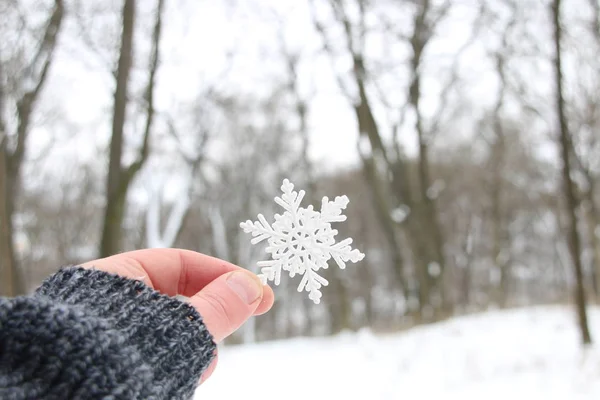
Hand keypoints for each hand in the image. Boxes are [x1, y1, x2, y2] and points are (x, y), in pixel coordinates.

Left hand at [81, 248, 273, 382]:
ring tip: (196, 367)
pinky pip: (157, 350)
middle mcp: (112, 302)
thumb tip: (251, 287)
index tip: (258, 292)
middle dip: (209, 315)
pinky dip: (175, 360)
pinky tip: (178, 377)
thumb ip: (219, 305)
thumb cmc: (116, 355)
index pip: (182, 263)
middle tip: (235, 326)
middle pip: (179, 297)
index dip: (224, 274)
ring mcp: (113, 333)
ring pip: (170, 329)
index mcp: (117, 276)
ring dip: (192, 345)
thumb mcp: (179, 326)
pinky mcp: (117, 359)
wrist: (67, 397)